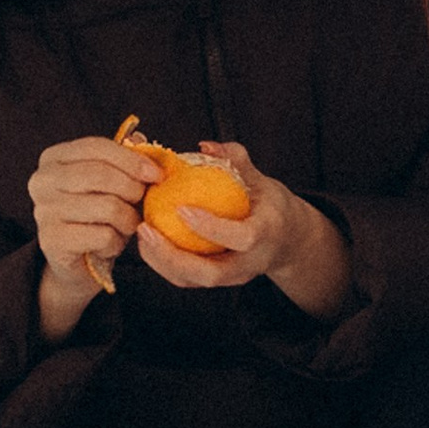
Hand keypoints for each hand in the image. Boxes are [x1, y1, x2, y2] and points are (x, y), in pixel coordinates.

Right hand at [29, 133, 150, 341]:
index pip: (95, 147)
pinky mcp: (52, 240)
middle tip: (141, 202)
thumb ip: (123, 159)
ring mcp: (43, 211)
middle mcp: (42, 181)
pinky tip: (110, 245)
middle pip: (100, 175)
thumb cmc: (97, 217)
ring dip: (128, 220)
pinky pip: (103, 236)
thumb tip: (139, 139)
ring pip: (108, 207)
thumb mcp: (111, 184)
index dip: (131, 159)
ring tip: (126, 226)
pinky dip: (116, 242)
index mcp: (53, 158)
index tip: (156, 174)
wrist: (78, 263)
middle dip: (132, 189)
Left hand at [136, 141, 351, 322]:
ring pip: (193, 281)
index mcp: (266, 234)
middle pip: (210, 273)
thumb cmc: (272, 208)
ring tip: (142, 234)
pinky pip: (186, 279)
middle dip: (173, 256)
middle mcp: (248, 263)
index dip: (212, 227)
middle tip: (147, 229)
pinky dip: (163, 263)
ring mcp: (232, 277)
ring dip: (161, 262)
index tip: (183, 209)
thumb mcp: (262, 181)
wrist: (287, 242)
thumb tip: (206, 146)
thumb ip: (237, 161)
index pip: (241, 237)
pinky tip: (147, 242)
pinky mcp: (216, 280)